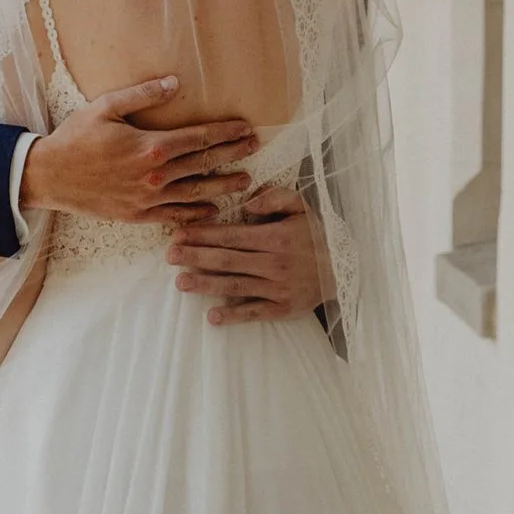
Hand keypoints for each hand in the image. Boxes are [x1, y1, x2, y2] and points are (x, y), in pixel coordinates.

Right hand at [21, 80, 257, 224]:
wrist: (49, 176)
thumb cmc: (76, 138)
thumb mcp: (106, 107)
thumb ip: (143, 94)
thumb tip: (175, 82)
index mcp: (151, 146)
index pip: (199, 138)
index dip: (226, 133)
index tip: (246, 128)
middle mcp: (155, 175)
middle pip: (204, 164)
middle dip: (233, 154)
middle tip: (256, 148)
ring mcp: (148, 198)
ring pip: (196, 193)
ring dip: (224, 186)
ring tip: (246, 180)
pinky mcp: (138, 215)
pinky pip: (175, 215)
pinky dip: (197, 213)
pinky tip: (213, 210)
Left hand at [167, 186, 329, 325]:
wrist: (344, 270)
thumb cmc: (316, 235)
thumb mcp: (302, 207)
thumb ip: (275, 197)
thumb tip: (248, 201)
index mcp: (274, 237)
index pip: (230, 235)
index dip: (202, 235)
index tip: (179, 234)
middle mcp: (273, 263)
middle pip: (226, 260)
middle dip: (194, 257)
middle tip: (169, 256)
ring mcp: (277, 288)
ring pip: (234, 286)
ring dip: (205, 284)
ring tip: (180, 282)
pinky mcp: (282, 308)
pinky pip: (253, 312)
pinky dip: (232, 316)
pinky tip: (211, 317)